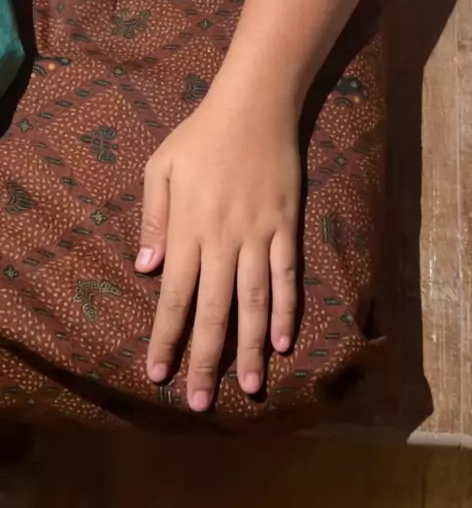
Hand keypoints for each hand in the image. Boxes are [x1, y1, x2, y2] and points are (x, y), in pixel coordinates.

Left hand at [136, 91, 300, 411]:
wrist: (254, 107)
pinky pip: (288, 276)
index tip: (158, 375)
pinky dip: (286, 309)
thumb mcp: (160, 167)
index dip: (166, 338)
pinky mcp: (287, 226)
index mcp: (188, 227)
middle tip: (199, 403)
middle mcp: (223, 239)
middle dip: (205, 359)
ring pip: (254, 301)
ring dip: (251, 348)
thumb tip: (146, 270)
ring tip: (250, 388)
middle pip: (213, 310)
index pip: (174, 295)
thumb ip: (153, 218)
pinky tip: (285, 341)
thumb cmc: (200, 136)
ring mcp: (259, 234)